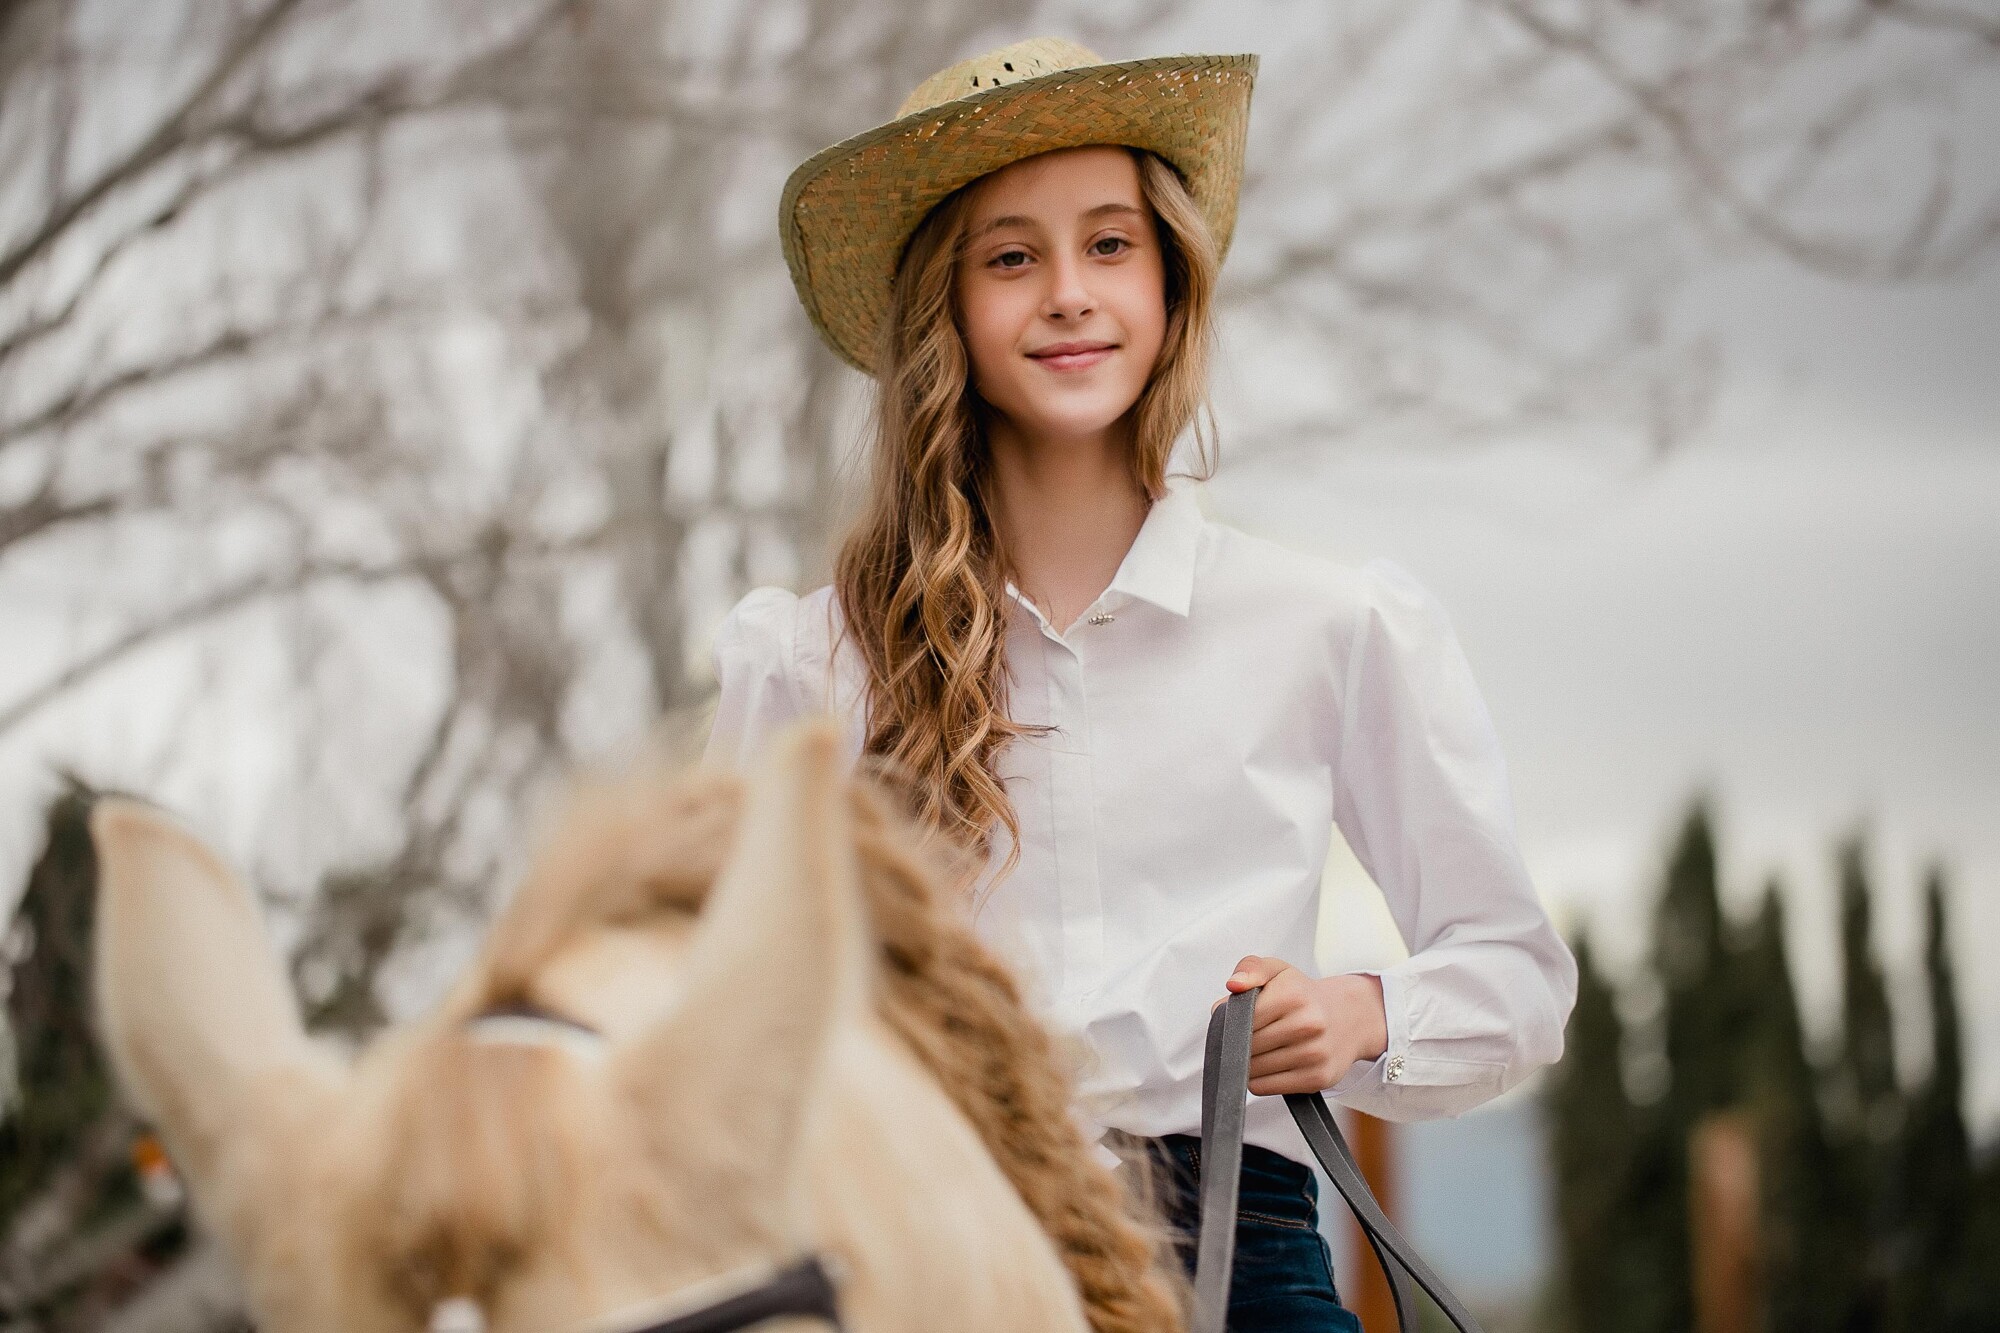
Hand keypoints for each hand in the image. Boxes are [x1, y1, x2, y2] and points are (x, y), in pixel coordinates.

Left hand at [1217, 955, 1388, 1095]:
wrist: (1349, 1018)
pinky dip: (1260, 1080)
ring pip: (1253, 1070)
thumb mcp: (1278, 971)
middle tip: (1250, 1035)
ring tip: (1263, 1049)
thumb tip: (1233, 984)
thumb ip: (1250, 968)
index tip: (1237, 1019)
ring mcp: (1314, 1054)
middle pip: (1246, 1047)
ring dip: (1248, 1064)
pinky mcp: (1317, 1078)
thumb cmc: (1304, 996)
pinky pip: (1265, 1087)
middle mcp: (1307, 1025)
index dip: (1232, 1022)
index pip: (1241, 1020)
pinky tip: (1271, 1065)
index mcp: (1293, 995)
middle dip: (1239, 1043)